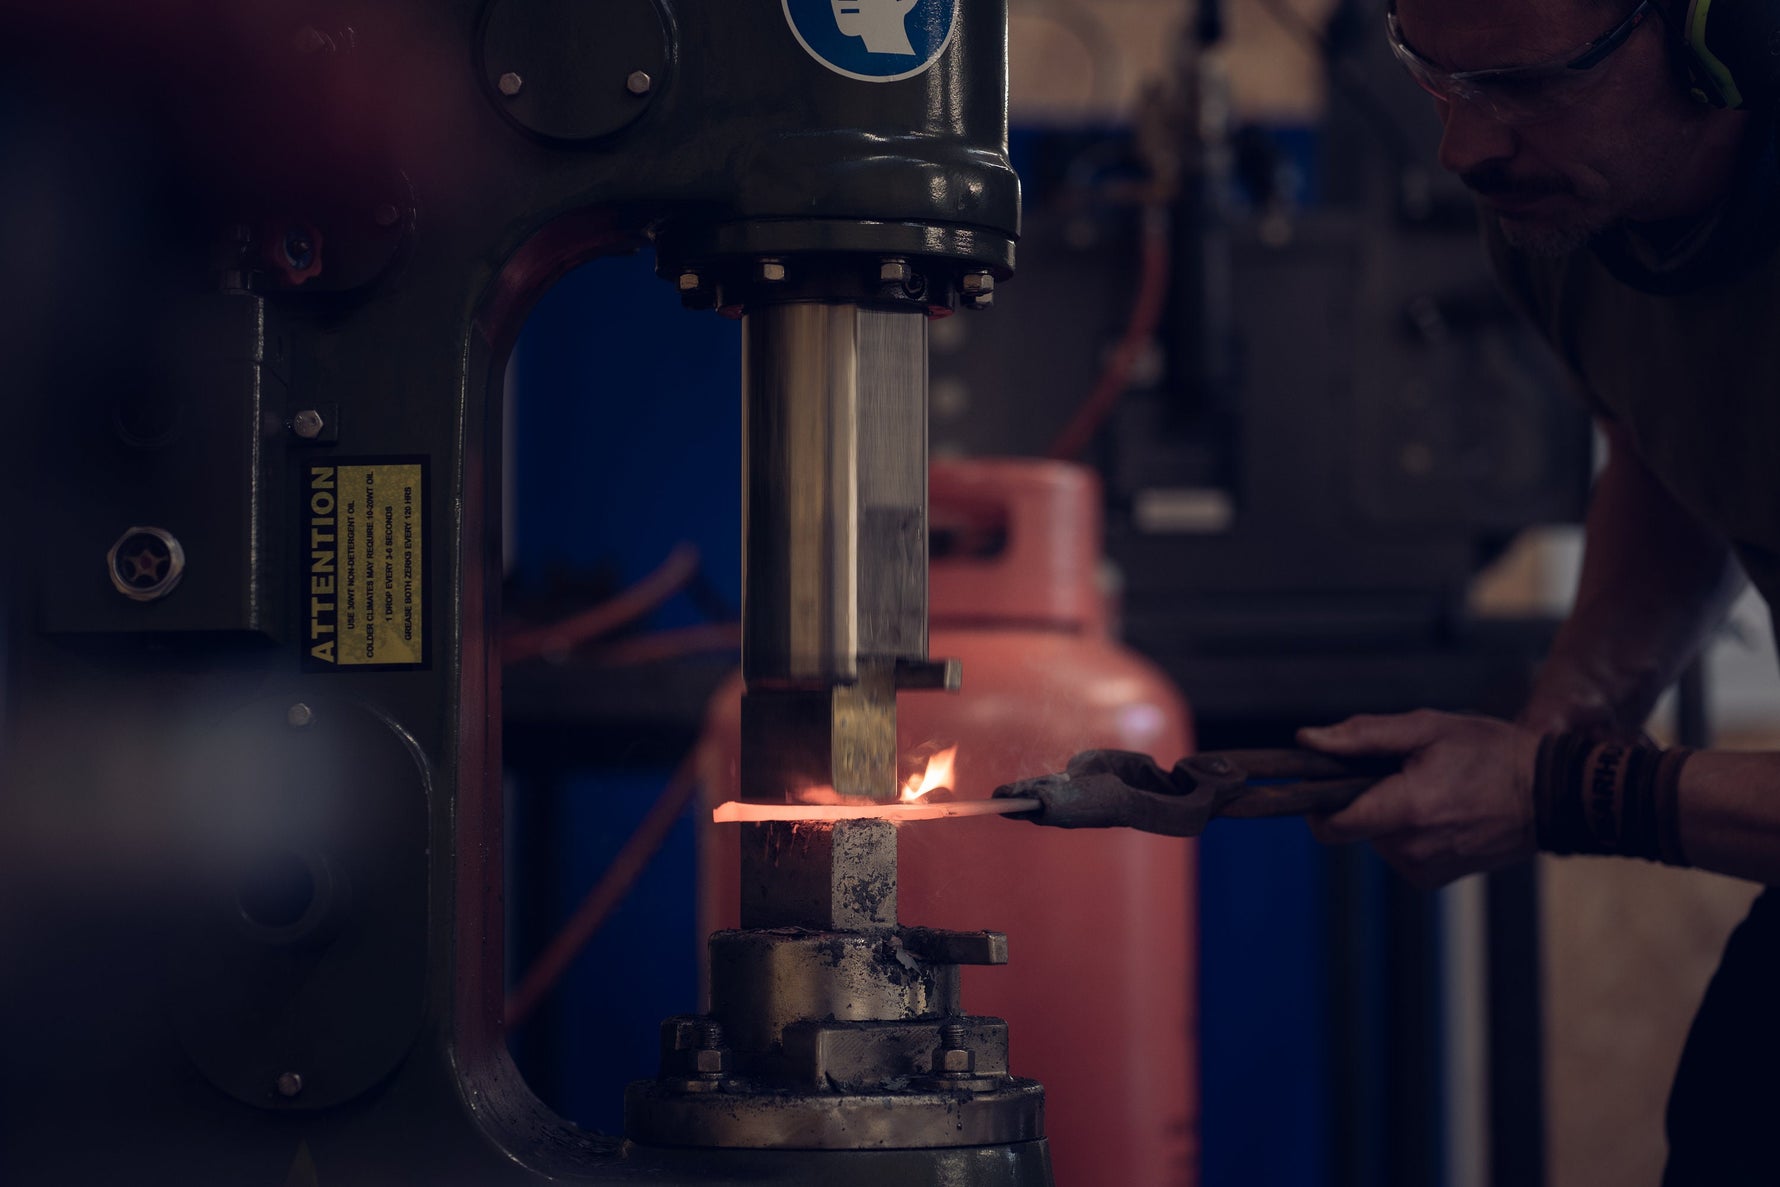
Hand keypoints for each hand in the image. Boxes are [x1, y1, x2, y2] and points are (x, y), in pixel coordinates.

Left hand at [1296, 710, 1539, 888]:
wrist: (1549, 795)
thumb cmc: (1490, 753)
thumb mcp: (1427, 729)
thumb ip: (1362, 736)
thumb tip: (1307, 739)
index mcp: (1407, 810)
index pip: (1331, 824)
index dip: (1316, 802)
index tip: (1320, 781)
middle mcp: (1411, 849)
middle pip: (1352, 825)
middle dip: (1362, 797)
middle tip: (1399, 771)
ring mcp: (1422, 869)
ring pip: (1374, 837)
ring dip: (1386, 813)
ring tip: (1427, 788)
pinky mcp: (1432, 879)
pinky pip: (1396, 851)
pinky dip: (1405, 831)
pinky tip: (1438, 811)